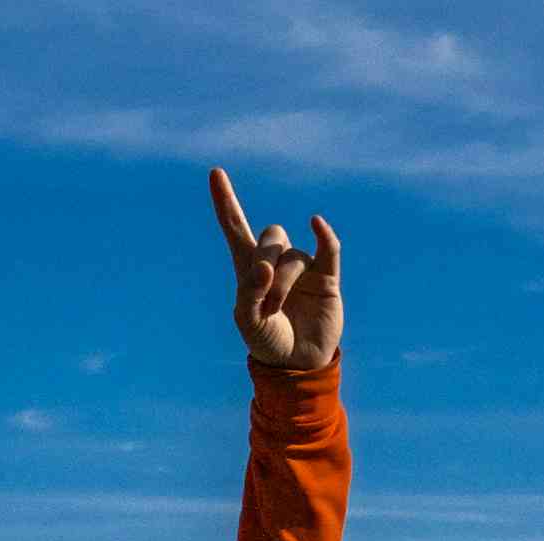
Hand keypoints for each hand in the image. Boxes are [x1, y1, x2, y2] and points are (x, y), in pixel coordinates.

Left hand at [209, 168, 340, 370]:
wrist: (296, 364)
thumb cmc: (267, 341)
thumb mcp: (247, 322)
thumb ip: (249, 292)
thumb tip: (266, 266)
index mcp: (250, 267)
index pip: (235, 225)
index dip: (225, 200)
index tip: (215, 173)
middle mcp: (277, 260)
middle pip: (270, 236)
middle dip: (265, 265)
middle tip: (265, 302)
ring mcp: (303, 267)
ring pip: (293, 255)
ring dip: (283, 283)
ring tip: (278, 310)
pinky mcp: (326, 277)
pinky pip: (328, 248)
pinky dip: (324, 235)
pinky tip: (316, 224)